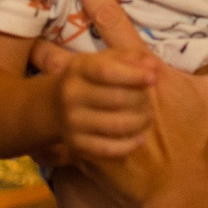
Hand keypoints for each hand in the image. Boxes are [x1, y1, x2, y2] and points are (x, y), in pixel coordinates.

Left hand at [31, 0, 207, 207]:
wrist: (180, 190)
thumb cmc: (198, 142)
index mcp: (140, 71)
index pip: (113, 23)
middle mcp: (112, 90)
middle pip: (70, 58)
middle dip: (46, 43)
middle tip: (27, 27)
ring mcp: (95, 119)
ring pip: (56, 93)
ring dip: (40, 80)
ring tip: (22, 69)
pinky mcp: (84, 148)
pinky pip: (56, 133)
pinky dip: (42, 127)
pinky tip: (26, 122)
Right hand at [52, 34, 159, 165]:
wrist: (54, 105)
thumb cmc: (89, 78)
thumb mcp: (103, 60)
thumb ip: (130, 59)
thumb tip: (152, 66)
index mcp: (78, 69)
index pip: (107, 71)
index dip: (133, 75)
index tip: (153, 78)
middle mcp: (72, 95)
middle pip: (117, 99)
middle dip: (141, 100)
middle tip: (149, 101)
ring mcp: (72, 122)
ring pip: (116, 125)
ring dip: (140, 122)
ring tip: (147, 116)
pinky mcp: (76, 144)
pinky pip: (108, 149)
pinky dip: (129, 145)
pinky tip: (140, 138)